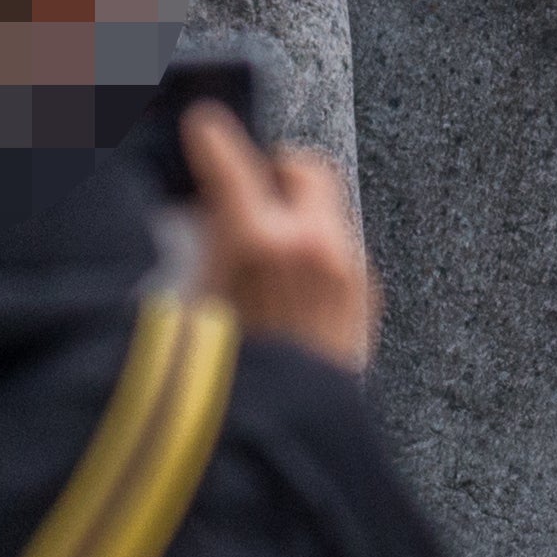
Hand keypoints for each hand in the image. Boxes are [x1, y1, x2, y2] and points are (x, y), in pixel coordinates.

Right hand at [178, 99, 377, 373]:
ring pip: (328, 209)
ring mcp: (347, 268)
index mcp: (259, 239)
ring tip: (266, 243)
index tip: (203, 127)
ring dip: (297, 212)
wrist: (290, 429)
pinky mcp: (366, 295)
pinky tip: (289, 281)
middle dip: (276, 167)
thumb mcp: (190, 298)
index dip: (211, 135)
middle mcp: (313, 244)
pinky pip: (341, 249)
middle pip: (304, 166)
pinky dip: (315, 249)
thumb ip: (203, 236)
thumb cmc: (230, 375)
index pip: (231, 153)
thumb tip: (205, 202)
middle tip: (249, 184)